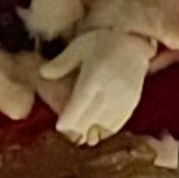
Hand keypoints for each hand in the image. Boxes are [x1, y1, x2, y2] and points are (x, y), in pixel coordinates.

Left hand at [42, 28, 155, 146]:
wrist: (135, 43)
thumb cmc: (104, 42)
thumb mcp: (79, 46)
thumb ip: (61, 63)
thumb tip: (43, 73)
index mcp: (93, 77)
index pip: (77, 108)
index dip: (67, 121)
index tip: (59, 126)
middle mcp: (108, 92)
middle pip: (88, 121)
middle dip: (75, 130)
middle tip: (67, 133)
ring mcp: (122, 101)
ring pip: (101, 127)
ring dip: (89, 133)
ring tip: (80, 135)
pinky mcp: (131, 105)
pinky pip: (115, 126)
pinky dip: (104, 132)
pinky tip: (96, 131)